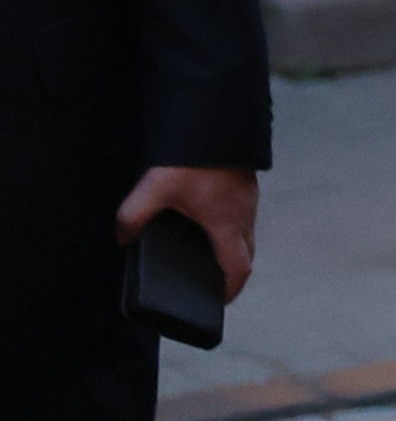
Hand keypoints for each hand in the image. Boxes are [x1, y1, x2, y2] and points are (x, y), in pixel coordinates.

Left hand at [116, 166, 259, 302]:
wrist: (217, 119)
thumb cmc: (191, 158)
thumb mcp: (153, 189)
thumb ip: (132, 218)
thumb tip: (122, 240)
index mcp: (226, 224)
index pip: (239, 268)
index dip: (231, 289)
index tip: (220, 301)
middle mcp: (244, 214)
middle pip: (247, 253)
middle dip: (233, 270)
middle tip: (212, 280)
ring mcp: (249, 197)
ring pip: (247, 232)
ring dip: (233, 246)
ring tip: (207, 251)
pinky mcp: (246, 182)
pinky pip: (243, 214)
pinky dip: (231, 226)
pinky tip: (208, 217)